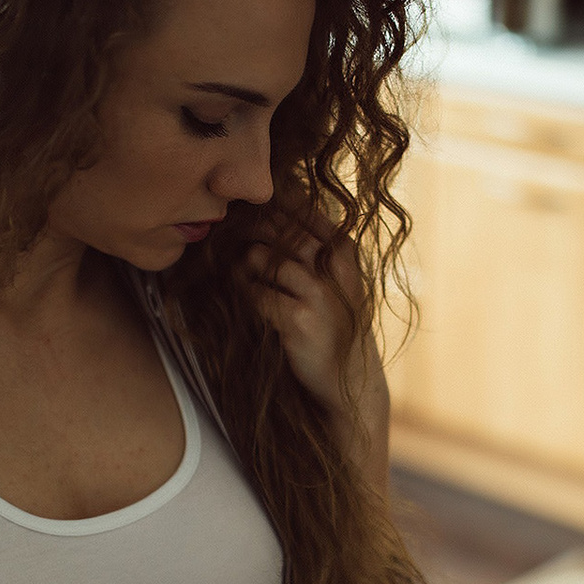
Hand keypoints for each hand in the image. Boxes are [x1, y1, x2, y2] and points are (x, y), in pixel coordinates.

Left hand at [243, 213, 380, 417]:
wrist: (348, 375)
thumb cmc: (335, 321)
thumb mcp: (337, 277)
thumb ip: (313, 244)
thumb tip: (271, 209)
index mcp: (343, 249)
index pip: (301, 209)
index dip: (270, 208)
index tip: (252, 215)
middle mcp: (333, 266)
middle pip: (277, 228)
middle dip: (250, 233)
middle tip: (235, 243)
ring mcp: (317, 293)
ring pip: (261, 257)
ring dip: (245, 266)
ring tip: (244, 276)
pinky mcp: (297, 319)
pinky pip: (255, 293)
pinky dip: (246, 294)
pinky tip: (249, 300)